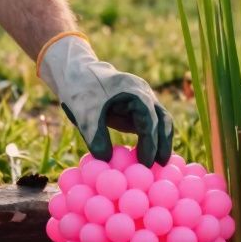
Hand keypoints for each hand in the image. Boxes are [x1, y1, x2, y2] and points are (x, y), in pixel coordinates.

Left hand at [38, 34, 173, 166]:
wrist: (77, 75)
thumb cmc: (81, 90)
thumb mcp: (84, 114)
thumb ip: (95, 136)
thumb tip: (107, 161)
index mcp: (134, 91)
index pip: (150, 119)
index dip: (150, 142)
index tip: (145, 163)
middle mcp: (144, 94)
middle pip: (163, 119)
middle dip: (163, 143)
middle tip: (160, 166)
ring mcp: (143, 101)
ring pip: (161, 122)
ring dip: (161, 142)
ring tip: (158, 165)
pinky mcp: (136, 110)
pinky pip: (149, 126)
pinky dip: (151, 141)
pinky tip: (146, 158)